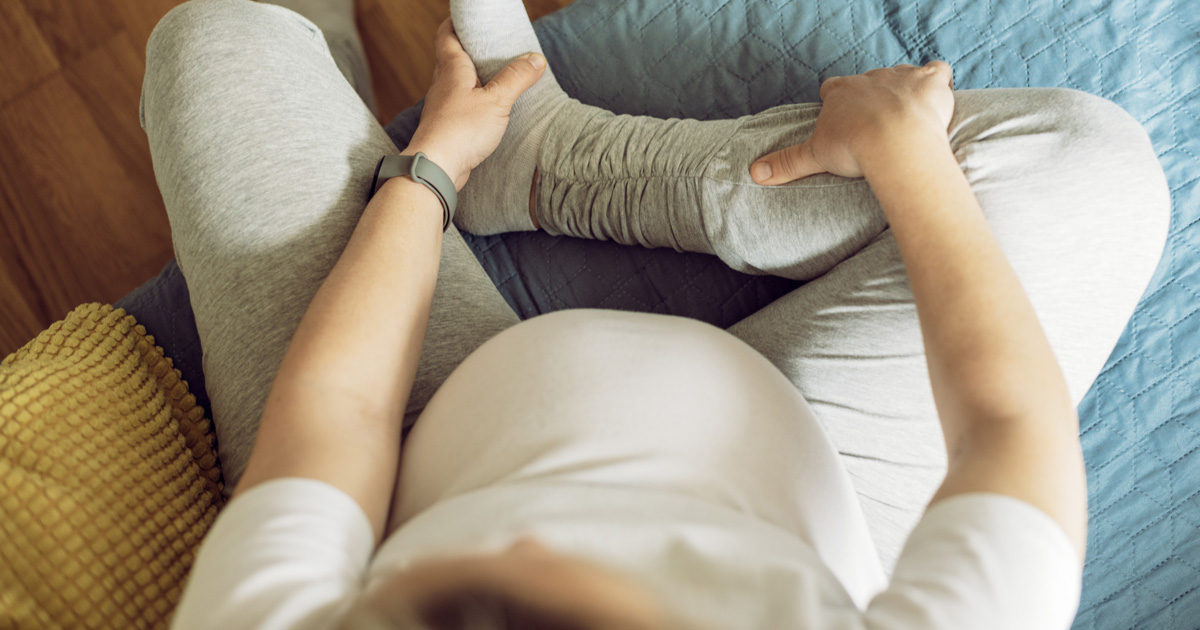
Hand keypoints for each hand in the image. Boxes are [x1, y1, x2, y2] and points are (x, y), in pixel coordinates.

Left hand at [402, 19, 546, 189]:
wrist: (437, 168)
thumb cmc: (460, 131)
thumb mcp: (497, 101)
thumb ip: (516, 79)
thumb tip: (535, 59)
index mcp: (452, 69)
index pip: (446, 35)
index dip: (456, 22)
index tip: (469, 18)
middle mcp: (443, 84)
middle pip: (451, 57)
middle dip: (468, 48)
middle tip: (490, 45)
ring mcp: (442, 106)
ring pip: (455, 83)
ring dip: (472, 77)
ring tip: (495, 76)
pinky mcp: (447, 127)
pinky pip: (460, 106)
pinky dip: (473, 101)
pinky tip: (487, 109)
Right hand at [750, 61, 954, 184]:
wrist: (892, 141)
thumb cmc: (853, 148)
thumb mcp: (813, 157)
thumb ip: (785, 163)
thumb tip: (752, 174)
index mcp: (840, 93)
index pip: (834, 89)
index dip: (837, 102)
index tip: (843, 120)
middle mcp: (869, 79)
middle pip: (869, 82)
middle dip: (874, 99)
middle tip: (878, 126)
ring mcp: (901, 77)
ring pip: (903, 74)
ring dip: (906, 90)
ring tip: (909, 117)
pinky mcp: (930, 81)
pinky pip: (938, 70)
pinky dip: (939, 82)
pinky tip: (937, 98)